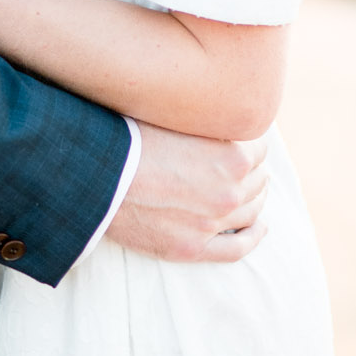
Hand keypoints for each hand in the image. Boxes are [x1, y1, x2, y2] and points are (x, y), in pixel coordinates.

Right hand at [106, 124, 270, 263]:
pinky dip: (253, 236)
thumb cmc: (129, 138)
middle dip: (251, 170)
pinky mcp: (192, 247)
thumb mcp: (176, 116)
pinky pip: (238, 247)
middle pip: (258, 179)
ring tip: (249, 191)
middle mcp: (230, 191)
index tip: (238, 140)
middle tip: (239, 164)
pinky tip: (258, 228)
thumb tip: (220, 108)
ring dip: (254, 198)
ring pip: (252, 210)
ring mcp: (212, 223)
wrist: (95, 176)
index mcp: (233, 156)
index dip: (248, 142)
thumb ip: (207, 120)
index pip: (260, 148)